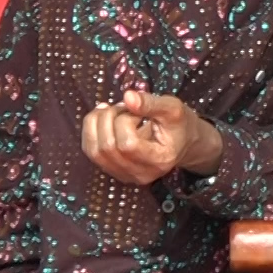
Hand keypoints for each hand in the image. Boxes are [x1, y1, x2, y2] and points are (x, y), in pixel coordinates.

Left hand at [80, 89, 221, 185]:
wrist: (181, 142)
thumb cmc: (179, 124)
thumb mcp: (173, 108)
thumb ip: (151, 103)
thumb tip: (127, 96)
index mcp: (159, 160)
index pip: (128, 145)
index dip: (125, 121)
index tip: (137, 111)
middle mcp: (140, 174)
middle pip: (108, 147)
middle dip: (109, 118)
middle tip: (124, 107)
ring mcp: (125, 175)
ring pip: (94, 150)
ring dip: (96, 123)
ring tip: (112, 110)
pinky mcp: (113, 171)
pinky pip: (90, 151)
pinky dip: (91, 130)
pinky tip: (103, 118)